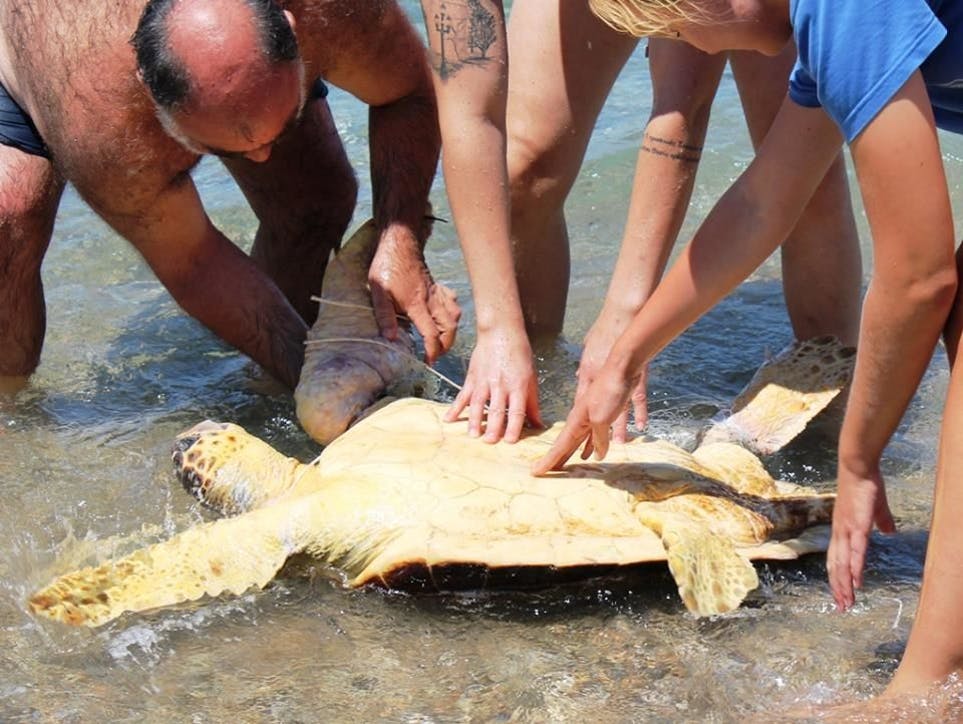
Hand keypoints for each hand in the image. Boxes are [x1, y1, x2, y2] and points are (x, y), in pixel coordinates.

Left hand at [368, 226, 460, 363]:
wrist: (399, 243)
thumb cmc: (387, 266)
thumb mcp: (378, 291)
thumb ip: (384, 315)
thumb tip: (390, 338)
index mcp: (416, 305)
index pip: (431, 333)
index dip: (432, 350)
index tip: (428, 361)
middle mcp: (431, 301)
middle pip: (449, 328)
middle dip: (446, 345)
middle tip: (435, 354)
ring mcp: (437, 293)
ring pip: (455, 316)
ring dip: (451, 331)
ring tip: (441, 339)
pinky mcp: (438, 287)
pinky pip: (453, 301)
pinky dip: (453, 312)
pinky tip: (444, 316)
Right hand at [444, 326, 541, 442]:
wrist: (501, 332)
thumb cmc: (519, 354)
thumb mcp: (531, 377)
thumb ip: (532, 403)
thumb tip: (538, 425)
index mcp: (518, 385)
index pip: (516, 410)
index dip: (513, 427)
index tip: (510, 441)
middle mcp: (500, 385)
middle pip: (497, 410)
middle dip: (493, 428)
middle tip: (489, 442)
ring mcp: (484, 381)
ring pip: (479, 404)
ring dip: (475, 421)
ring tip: (473, 435)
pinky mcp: (472, 378)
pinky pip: (463, 395)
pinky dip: (455, 408)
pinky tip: (449, 419)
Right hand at [532, 363, 635, 474]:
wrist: (622, 369)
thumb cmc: (609, 390)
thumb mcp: (602, 418)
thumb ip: (599, 438)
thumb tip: (597, 455)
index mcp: (576, 421)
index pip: (559, 446)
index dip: (548, 460)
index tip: (535, 471)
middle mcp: (581, 420)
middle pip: (565, 444)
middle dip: (555, 458)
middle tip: (544, 472)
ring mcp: (593, 417)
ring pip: (579, 440)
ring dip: (572, 453)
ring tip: (565, 466)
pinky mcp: (606, 414)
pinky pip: (595, 435)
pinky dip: (592, 445)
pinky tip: (594, 452)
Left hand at [579, 312, 648, 441]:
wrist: (624, 316)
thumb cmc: (607, 327)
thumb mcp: (589, 346)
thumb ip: (585, 364)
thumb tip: (580, 375)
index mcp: (587, 373)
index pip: (580, 403)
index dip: (578, 421)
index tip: (574, 437)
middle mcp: (600, 380)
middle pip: (594, 413)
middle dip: (589, 435)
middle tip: (586, 453)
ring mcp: (618, 379)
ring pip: (616, 410)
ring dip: (615, 429)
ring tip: (615, 445)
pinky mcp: (635, 376)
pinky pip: (638, 399)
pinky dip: (639, 412)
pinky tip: (641, 426)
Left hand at [827, 461, 896, 610]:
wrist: (857, 468)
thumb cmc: (865, 486)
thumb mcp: (875, 509)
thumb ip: (881, 522)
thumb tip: (889, 531)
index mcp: (841, 530)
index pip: (836, 559)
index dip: (837, 578)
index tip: (839, 594)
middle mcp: (840, 533)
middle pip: (836, 566)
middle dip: (838, 588)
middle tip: (841, 607)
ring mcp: (847, 530)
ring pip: (843, 564)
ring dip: (844, 584)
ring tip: (847, 602)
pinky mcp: (858, 526)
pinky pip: (856, 551)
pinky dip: (855, 568)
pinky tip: (856, 582)